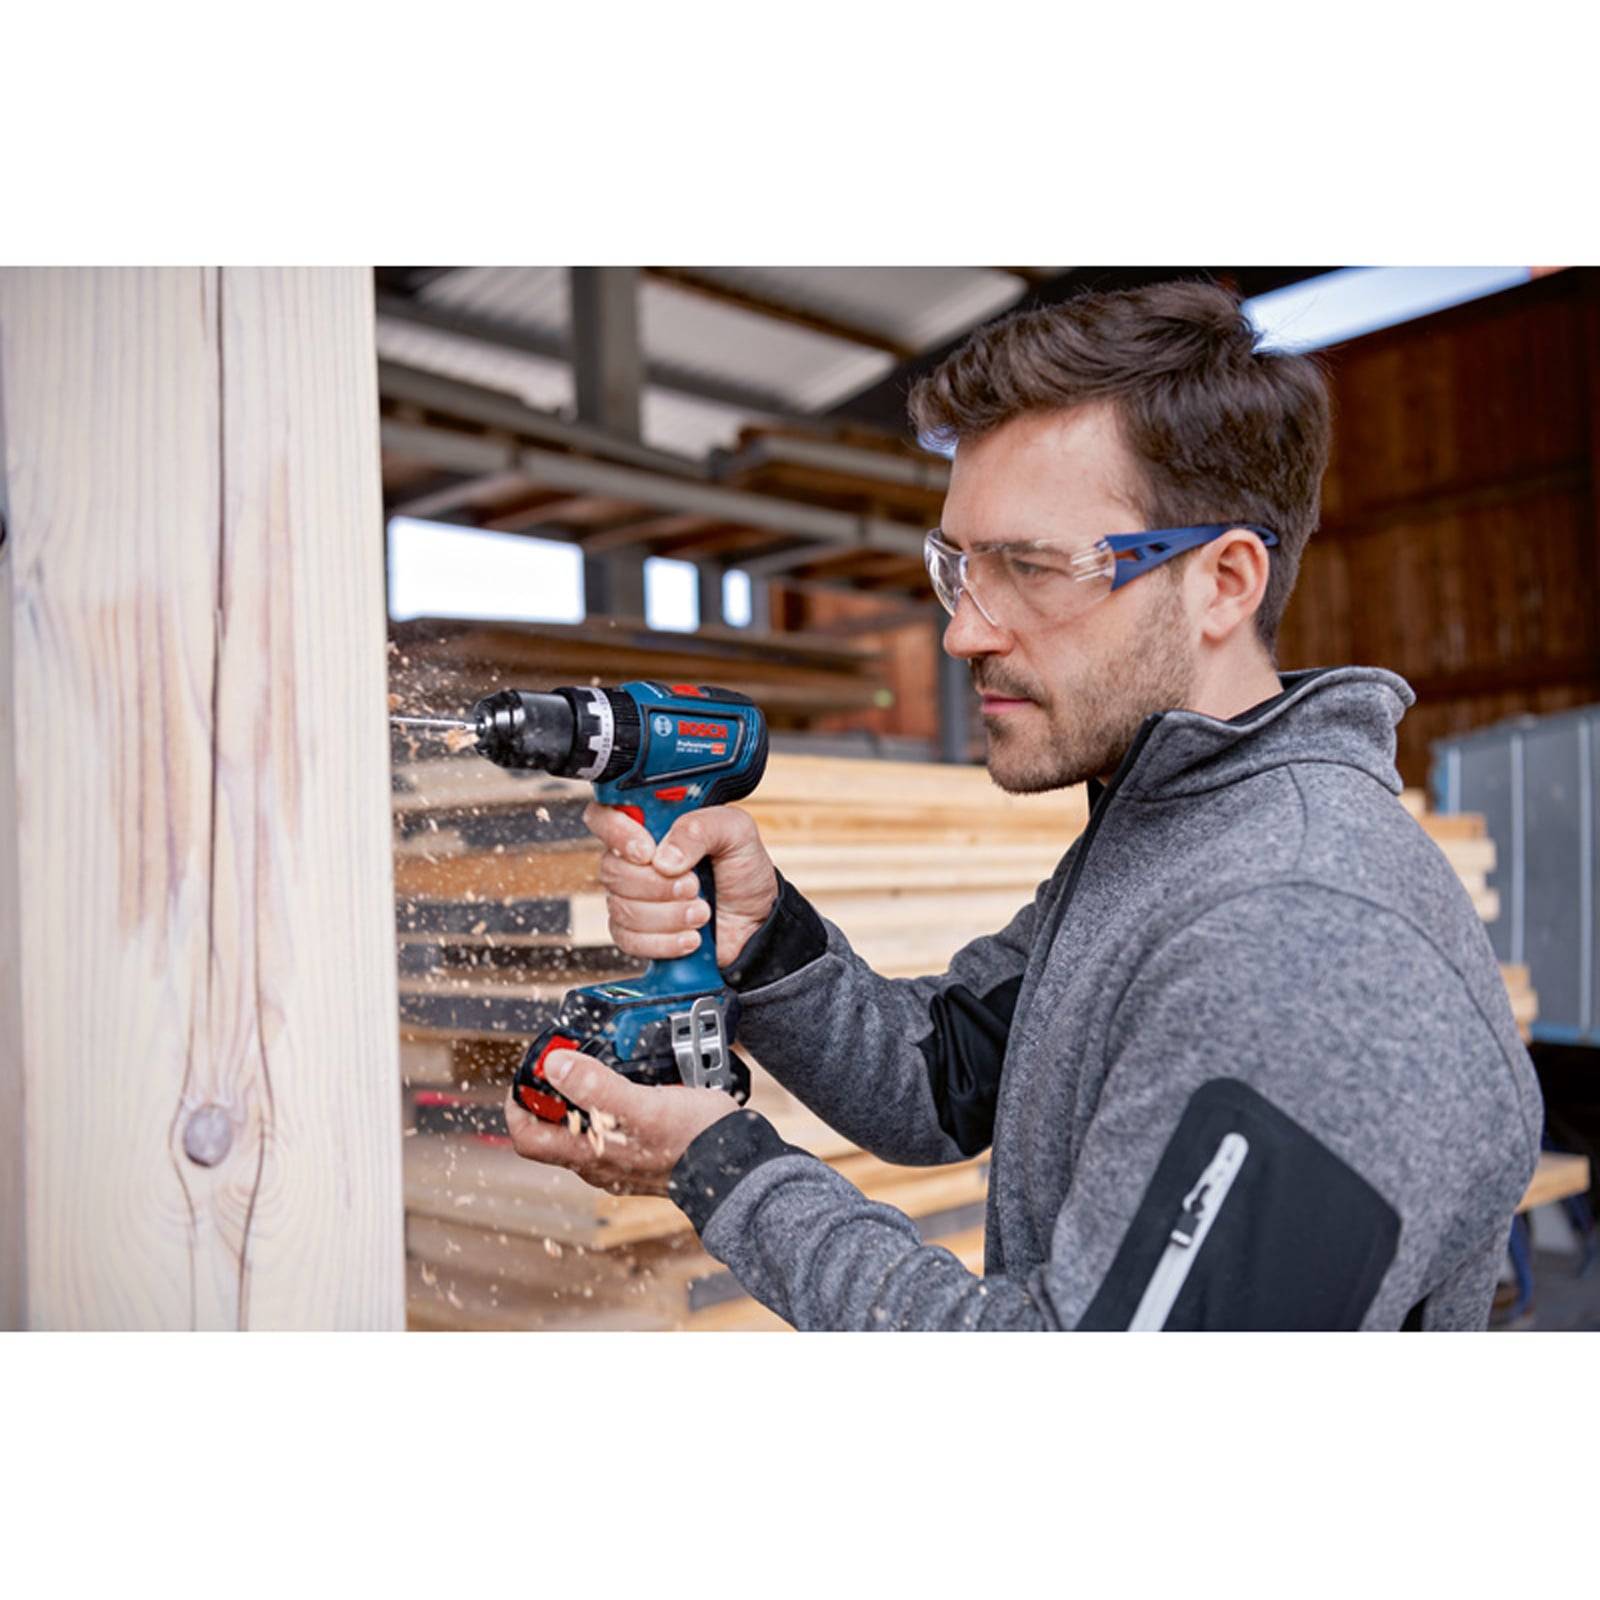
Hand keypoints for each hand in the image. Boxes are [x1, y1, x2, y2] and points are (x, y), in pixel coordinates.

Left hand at [503, 1048, 739, 1196]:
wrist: (739, 1166)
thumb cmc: (693, 1141)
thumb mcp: (642, 1105)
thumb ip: (597, 1087)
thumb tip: (555, 1064)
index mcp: (588, 1155)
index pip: (527, 1136)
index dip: (518, 1103)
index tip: (528, 1073)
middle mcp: (599, 1161)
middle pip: (556, 1125)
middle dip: (558, 1089)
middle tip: (572, 1056)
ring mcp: (622, 1158)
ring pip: (586, 1122)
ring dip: (589, 1091)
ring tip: (609, 1061)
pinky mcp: (645, 1149)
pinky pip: (616, 1122)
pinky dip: (617, 1098)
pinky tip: (638, 1079)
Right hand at [585, 802, 777, 968]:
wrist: (757, 922)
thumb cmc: (743, 870)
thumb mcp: (735, 832)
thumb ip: (699, 829)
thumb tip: (664, 858)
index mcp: (652, 825)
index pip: (604, 816)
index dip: (616, 833)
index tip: (647, 852)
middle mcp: (636, 860)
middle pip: (612, 870)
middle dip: (657, 885)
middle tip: (694, 886)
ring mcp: (633, 898)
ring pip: (622, 908)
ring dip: (668, 915)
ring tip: (703, 912)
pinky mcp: (638, 934)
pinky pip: (629, 940)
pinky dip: (664, 942)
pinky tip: (691, 938)